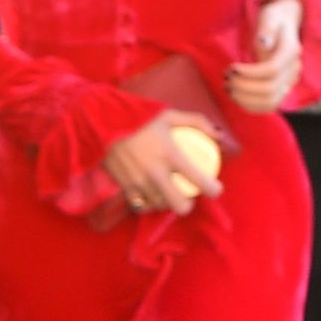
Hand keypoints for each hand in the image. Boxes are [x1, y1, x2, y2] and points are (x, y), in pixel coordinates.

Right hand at [105, 108, 227, 214]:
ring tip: (169, 195)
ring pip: (160, 206)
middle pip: (178, 205)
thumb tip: (218, 135)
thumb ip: (196, 122)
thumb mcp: (169, 115)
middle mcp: (155, 173)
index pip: (197, 179)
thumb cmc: (138, 119)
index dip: (212, 189)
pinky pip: (141, 205)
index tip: (215, 189)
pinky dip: (148, 203)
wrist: (102, 124)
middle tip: (188, 197)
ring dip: (167, 203)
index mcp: (170, 154)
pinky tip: (151, 197)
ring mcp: (138, 182)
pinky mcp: (124, 186)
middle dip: (187, 205)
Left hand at [226, 0, 302, 113]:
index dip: (249, 73)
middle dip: (243, 87)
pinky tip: (235, 96)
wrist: (282, 26)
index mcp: (291, 51)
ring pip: (270, 102)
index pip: (271, 70)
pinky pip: (268, 106)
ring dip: (245, 99)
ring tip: (229, 87)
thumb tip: (263, 43)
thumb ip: (266, 29)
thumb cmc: (273, 20)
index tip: (232, 67)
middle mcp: (293, 70)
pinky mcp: (281, 90)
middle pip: (270, 89)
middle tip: (227, 79)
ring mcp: (289, 82)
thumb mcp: (269, 17)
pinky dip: (249, 105)